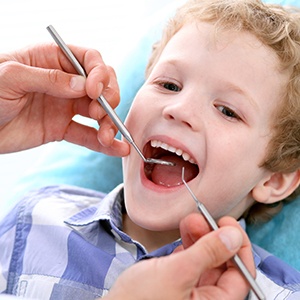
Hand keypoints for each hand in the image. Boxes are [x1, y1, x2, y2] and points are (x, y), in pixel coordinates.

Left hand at [0, 44, 129, 155]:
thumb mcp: (11, 77)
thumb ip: (49, 78)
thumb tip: (83, 86)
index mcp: (53, 60)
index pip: (90, 60)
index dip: (99, 74)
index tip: (94, 91)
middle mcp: (65, 82)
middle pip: (101, 86)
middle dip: (108, 100)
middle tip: (100, 114)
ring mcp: (65, 106)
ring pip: (99, 112)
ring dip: (109, 124)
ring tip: (107, 137)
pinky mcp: (63, 128)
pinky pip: (87, 134)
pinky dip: (103, 143)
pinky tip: (117, 149)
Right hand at [104, 214, 253, 299]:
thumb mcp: (177, 273)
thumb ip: (208, 253)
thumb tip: (234, 235)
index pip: (240, 276)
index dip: (238, 247)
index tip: (229, 223)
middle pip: (222, 265)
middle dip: (214, 238)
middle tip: (205, 217)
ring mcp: (190, 293)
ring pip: (205, 261)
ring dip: (200, 238)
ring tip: (190, 220)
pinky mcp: (176, 284)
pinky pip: (190, 262)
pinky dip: (188, 245)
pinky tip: (184, 233)